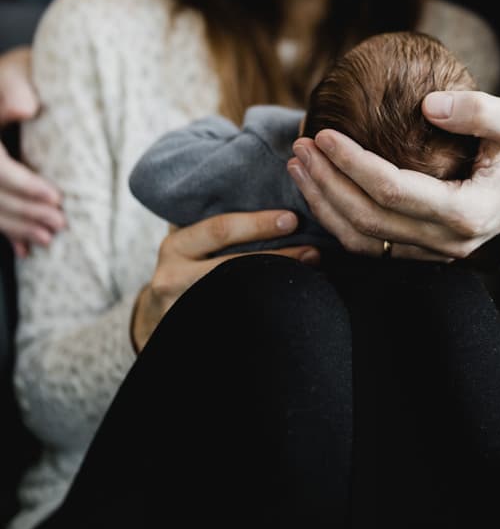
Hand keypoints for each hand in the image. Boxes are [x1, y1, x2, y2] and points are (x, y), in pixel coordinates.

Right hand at [0, 46, 64, 256]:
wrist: (3, 81)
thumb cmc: (13, 76)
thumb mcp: (13, 73)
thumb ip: (13, 88)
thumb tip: (27, 108)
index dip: (25, 186)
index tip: (55, 197)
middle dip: (27, 213)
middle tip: (60, 223)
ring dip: (18, 227)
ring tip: (48, 238)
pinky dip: (7, 232)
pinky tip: (24, 248)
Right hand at [131, 209, 319, 351]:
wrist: (158, 321)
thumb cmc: (186, 270)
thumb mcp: (190, 244)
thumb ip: (216, 227)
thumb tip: (269, 195)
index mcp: (176, 246)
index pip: (220, 230)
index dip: (257, 224)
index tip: (292, 219)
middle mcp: (172, 278)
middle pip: (233, 266)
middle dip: (278, 257)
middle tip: (313, 252)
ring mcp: (180, 310)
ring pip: (238, 297)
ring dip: (278, 285)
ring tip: (311, 276)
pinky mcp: (192, 333)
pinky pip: (238, 322)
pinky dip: (266, 312)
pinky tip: (292, 305)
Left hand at [287, 89, 499, 260]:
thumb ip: (479, 111)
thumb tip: (429, 104)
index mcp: (466, 213)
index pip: (393, 191)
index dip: (352, 164)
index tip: (324, 133)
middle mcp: (446, 242)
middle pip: (368, 220)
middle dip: (326, 183)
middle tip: (300, 146)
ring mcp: (433, 253)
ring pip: (362, 241)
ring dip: (323, 204)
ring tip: (299, 166)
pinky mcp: (421, 252)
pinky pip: (369, 245)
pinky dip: (337, 219)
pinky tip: (319, 187)